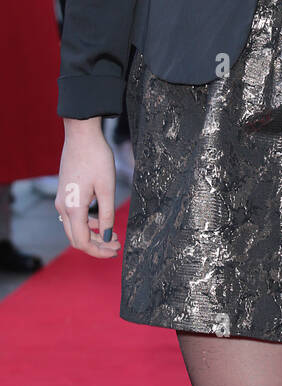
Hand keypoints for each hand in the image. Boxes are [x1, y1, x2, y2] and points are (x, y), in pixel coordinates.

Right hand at [55, 118, 120, 257]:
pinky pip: (74, 216)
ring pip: (75, 228)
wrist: (81, 135)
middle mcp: (63, 207)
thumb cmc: (96, 158)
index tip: (115, 250)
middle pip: (76, 238)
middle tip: (116, 246)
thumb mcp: (107, 188)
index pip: (82, 242)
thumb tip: (108, 236)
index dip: (99, 250)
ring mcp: (62, 200)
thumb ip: (107, 215)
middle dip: (96, 246)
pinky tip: (102, 220)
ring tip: (113, 235)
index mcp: (73, 208)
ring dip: (93, 235)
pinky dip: (87, 223)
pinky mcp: (65, 193)